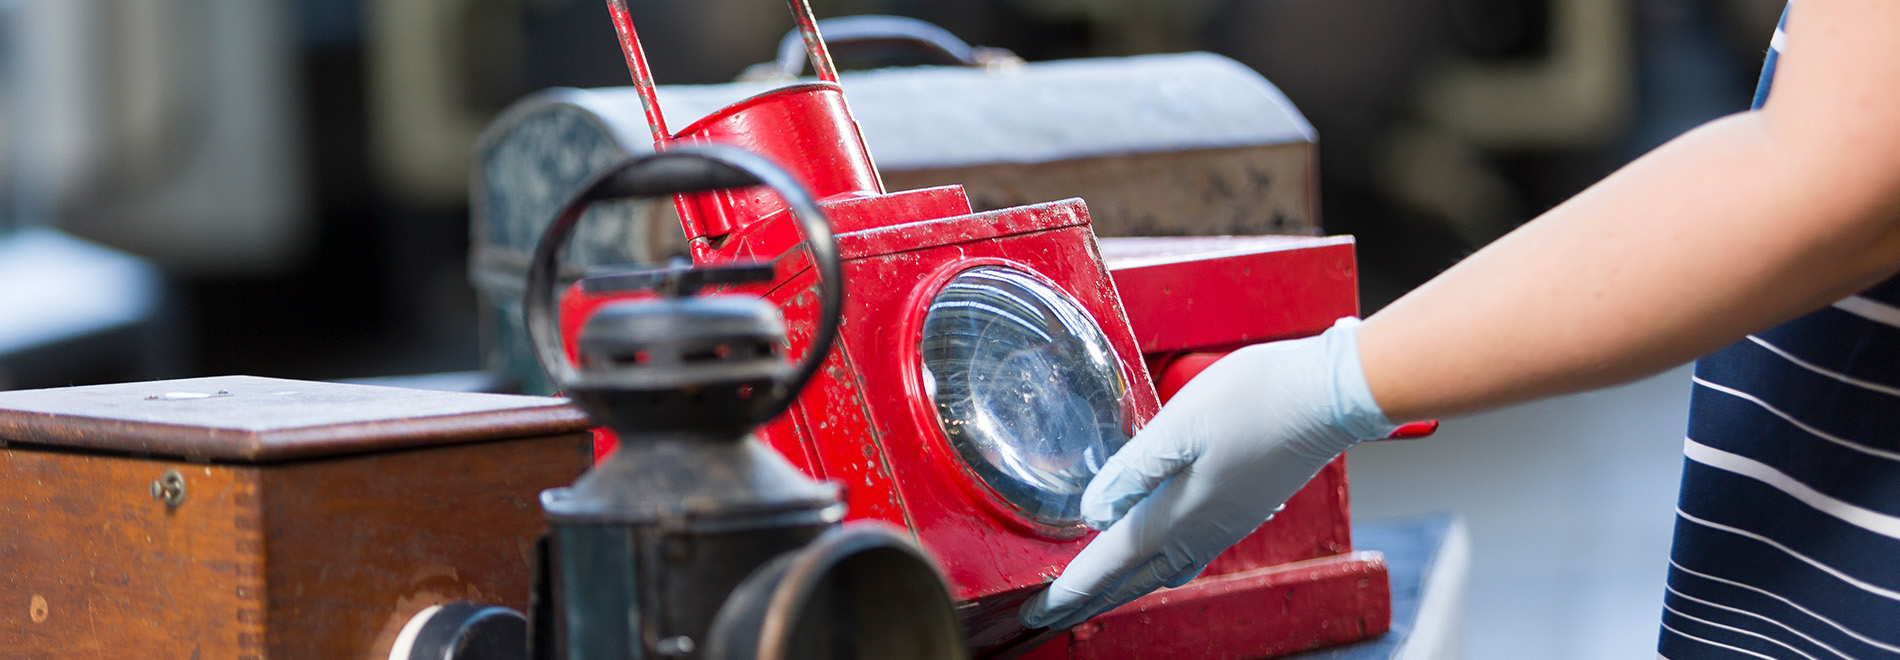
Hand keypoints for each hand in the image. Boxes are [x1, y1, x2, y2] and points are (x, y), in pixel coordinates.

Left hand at [1018, 318, 1395, 629]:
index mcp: (1178, 514)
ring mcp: (1224, 527)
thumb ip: (1133, 470)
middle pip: (1132, 582)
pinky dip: (1155, 570)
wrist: (1330, 396)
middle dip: (1088, 601)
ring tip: (1091, 598)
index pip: (1109, 563)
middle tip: (1049, 619)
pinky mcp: (1241, 513)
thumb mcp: (1180, 425)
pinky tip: (1152, 560)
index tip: (1037, 611)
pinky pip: (1187, 558)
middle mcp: (1201, 533)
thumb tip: (1093, 513)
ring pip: (1161, 575)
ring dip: (1121, 590)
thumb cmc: (1257, 399)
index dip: (1070, 588)